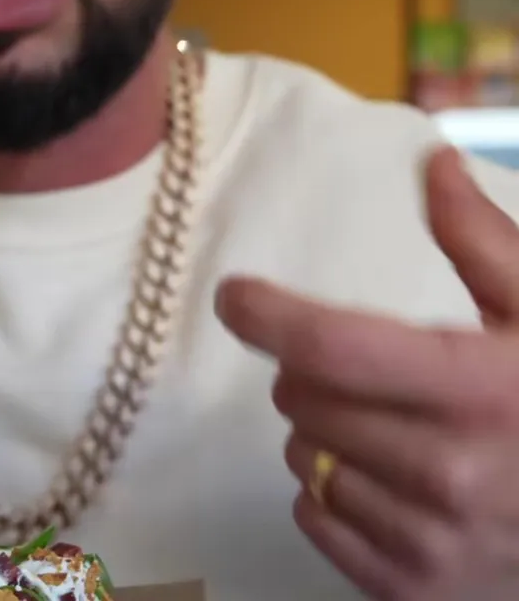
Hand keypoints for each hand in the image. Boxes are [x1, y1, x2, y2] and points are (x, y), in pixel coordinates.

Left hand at [216, 147, 518, 599]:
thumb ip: (486, 246)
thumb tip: (433, 163)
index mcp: (481, 391)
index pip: (335, 347)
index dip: (271, 315)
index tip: (235, 295)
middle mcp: (448, 471)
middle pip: (303, 399)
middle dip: (317, 374)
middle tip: (376, 375)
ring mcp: (427, 541)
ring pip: (302, 458)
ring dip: (328, 435)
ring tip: (401, 434)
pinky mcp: (407, 589)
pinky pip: (313, 517)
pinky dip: (335, 495)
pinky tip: (396, 487)